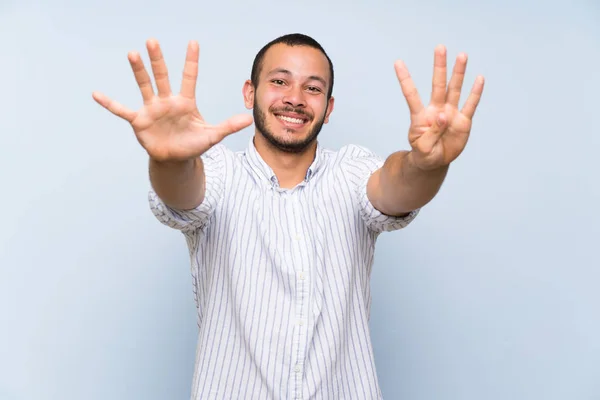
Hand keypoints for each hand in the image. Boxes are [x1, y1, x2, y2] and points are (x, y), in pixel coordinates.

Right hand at [92, 39, 252, 162]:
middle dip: (158, 60)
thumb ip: (228, 126)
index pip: (189, 77)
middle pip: (162, 76)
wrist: (175, 159)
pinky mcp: (139, 121)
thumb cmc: (193, 144)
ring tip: (132, 54)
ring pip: (144, 86)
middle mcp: (167, 101)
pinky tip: (96, 93)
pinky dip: (110, 103)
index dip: (191, 61)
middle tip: (152, 41)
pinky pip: (122, 110)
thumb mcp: (212, 136)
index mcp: (185, 102)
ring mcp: (152, 109)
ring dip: (138, 72)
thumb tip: (249, 118)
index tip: (193, 43)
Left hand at [394, 45, 483, 170]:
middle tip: (440, 47)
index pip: (411, 94)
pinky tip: (479, 78)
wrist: (435, 162)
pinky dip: (475, 92)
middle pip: (438, 85)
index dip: (405, 79)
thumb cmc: (424, 153)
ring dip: (458, 73)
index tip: (397, 62)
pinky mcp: (463, 121)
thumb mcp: (423, 148)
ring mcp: (450, 114)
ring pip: (454, 89)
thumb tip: (444, 115)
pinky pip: (470, 105)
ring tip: (462, 55)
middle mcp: (436, 110)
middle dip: (439, 66)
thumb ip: (432, 132)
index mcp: (420, 116)